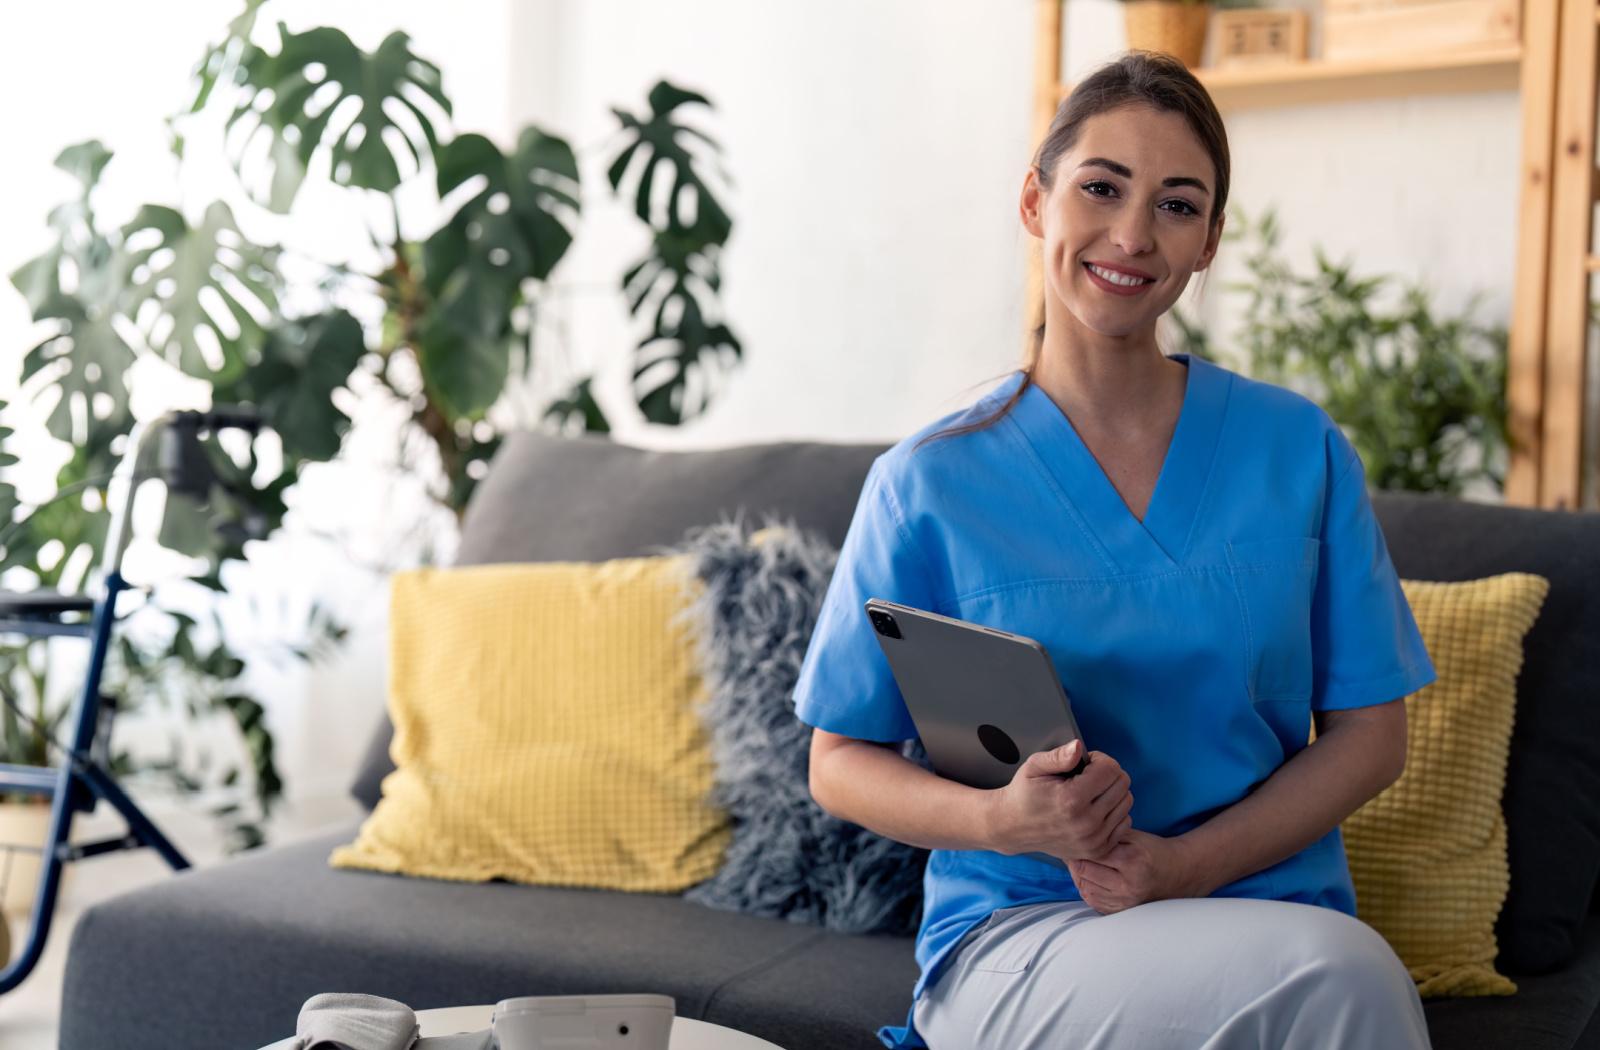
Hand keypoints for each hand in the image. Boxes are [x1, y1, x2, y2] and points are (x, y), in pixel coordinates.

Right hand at [989, 740, 1133, 861]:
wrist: (1013, 827)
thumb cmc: (1024, 793)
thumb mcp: (1034, 767)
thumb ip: (1058, 756)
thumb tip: (1078, 748)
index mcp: (1071, 799)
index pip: (1111, 769)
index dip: (1100, 760)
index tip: (1086, 763)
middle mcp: (1086, 822)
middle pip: (1123, 784)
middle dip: (1108, 774)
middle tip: (1088, 777)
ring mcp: (1093, 839)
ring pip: (1126, 802)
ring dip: (1112, 792)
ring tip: (1090, 792)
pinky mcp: (1097, 850)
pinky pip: (1125, 822)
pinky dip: (1114, 811)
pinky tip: (1095, 808)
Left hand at [1065, 829, 1204, 914]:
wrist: (1175, 874)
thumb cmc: (1152, 851)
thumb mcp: (1133, 836)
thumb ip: (1107, 834)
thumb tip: (1079, 835)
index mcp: (1131, 861)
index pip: (1092, 854)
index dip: (1078, 846)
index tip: (1073, 840)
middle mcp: (1128, 885)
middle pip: (1084, 873)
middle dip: (1075, 861)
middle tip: (1072, 852)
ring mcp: (1124, 901)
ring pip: (1085, 889)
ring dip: (1078, 876)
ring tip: (1080, 865)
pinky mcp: (1121, 911)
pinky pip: (1093, 902)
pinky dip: (1086, 889)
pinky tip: (1089, 879)